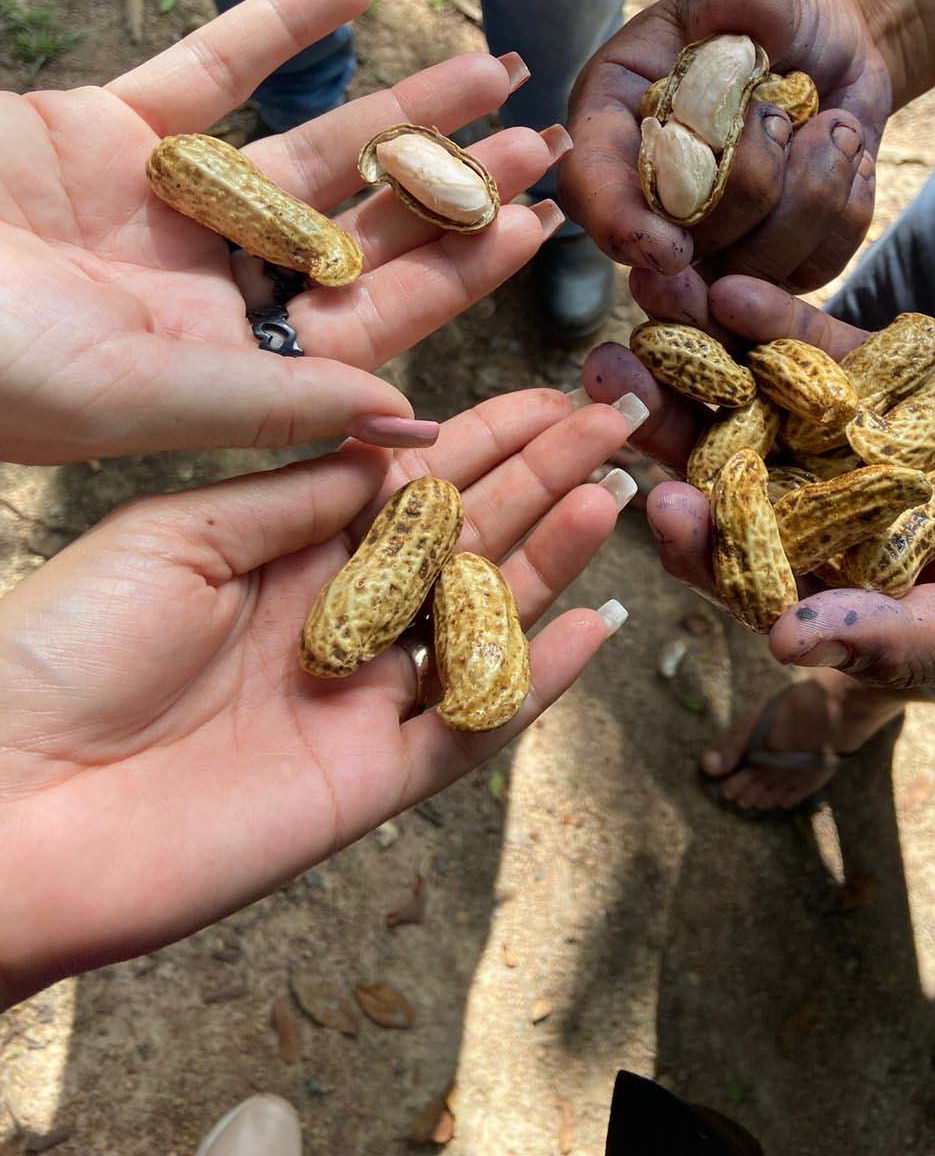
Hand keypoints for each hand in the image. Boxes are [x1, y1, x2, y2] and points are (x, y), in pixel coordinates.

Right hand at [0, 0, 565, 463]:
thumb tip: (413, 428)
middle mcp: (213, 285)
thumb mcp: (131, 397)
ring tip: (492, 66)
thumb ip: (273, 406)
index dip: (462, 270)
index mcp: (229, 361)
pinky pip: (216, 60)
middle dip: (452, 186)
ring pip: (308, 143)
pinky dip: (286, 19)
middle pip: (363, 227)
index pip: (378, 311)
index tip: (541, 225)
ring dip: (398, 106)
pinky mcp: (110, 124)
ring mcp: (167, 202)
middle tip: (542, 141)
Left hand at [0, 388, 636, 1003]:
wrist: (7, 803)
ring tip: (609, 498)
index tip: (549, 393)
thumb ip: (294, 499)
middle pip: (463, 541)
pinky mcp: (367, 782)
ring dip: (551, 561)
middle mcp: (338, 619)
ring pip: (480, 623)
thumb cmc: (60, 650)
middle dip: (538, 481)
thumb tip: (394, 443)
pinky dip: (537, 684)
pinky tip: (595, 628)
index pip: (411, 484)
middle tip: (611, 425)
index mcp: (289, 551)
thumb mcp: (175, 535)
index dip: (483, 438)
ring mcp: (359, 701)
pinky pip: (471, 729)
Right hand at [560, 0, 897, 291]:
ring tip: (830, 125)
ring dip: (811, 194)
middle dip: (743, 205)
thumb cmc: (776, 13)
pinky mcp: (776, 257)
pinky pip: (812, 270)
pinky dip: (845, 212)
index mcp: (617, 120)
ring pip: (750, 270)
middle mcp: (655, 191)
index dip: (620, 227)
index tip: (671, 248)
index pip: (590, 188)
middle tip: (785, 124)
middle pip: (673, 254)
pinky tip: (846, 155)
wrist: (833, 43)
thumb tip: (727, 15)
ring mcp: (715, 236)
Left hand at [581, 275, 934, 689]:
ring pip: (741, 395)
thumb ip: (886, 639)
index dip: (691, 536)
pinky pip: (801, 342)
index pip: (730, 564)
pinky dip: (766, 315)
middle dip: (660, 424)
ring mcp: (823, 432)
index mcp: (814, 582)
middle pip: (712, 466)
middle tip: (601, 378)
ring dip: (691, 353)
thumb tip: (781, 647)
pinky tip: (723, 285)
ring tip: (645, 308)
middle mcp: (801, 505)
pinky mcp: (858, 371)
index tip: (662, 497)